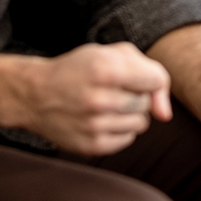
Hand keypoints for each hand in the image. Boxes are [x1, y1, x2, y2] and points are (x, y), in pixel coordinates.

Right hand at [17, 42, 172, 155]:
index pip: (156, 80)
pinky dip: (120, 129)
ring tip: (107, 104)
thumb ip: (152, 72)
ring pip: (141, 123)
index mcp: (106, 70)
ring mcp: (93, 126)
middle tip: (113, 90)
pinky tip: (101, 119)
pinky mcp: (89, 146)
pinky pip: (128, 139)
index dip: (148, 78)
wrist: (34, 95)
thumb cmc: (81, 70)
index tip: (131, 76)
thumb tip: (166, 115)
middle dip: (137, 95)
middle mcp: (99, 100)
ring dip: (130, 114)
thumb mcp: (112, 54)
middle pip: (147, 103)